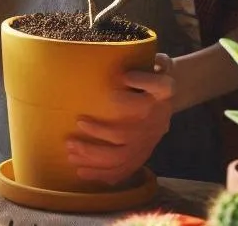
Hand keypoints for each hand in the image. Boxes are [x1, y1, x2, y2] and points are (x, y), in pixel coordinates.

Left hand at [66, 53, 174, 184]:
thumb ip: (144, 65)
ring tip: (70, 151)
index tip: (123, 77)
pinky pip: (123, 169)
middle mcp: (156, 121)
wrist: (166, 98)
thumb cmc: (150, 78)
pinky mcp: (141, 154)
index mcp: (162, 94)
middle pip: (128, 133)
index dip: (143, 81)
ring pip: (121, 156)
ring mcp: (148, 141)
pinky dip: (103, 173)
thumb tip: (125, 73)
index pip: (160, 87)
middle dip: (100, 132)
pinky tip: (83, 172)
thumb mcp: (153, 65)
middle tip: (77, 124)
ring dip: (94, 155)